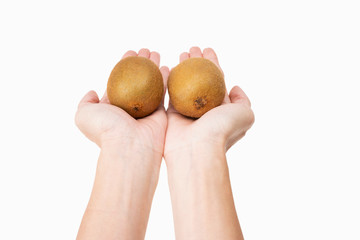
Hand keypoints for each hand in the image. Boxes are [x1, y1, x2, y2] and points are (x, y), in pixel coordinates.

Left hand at [75, 49, 168, 160]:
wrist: (129, 146)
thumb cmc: (106, 129)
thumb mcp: (83, 114)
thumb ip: (86, 102)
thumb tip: (92, 92)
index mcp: (113, 106)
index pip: (119, 80)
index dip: (124, 65)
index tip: (130, 52)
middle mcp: (129, 107)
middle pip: (136, 79)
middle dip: (140, 64)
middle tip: (144, 51)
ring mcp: (145, 110)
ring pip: (151, 84)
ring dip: (153, 68)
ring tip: (155, 53)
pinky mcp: (160, 114)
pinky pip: (163, 93)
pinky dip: (165, 80)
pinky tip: (166, 67)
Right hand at [164, 47, 251, 239]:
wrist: (197, 149)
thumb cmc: (222, 130)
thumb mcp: (245, 114)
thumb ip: (243, 100)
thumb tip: (234, 88)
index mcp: (220, 107)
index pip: (217, 80)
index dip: (213, 63)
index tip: (207, 50)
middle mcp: (204, 108)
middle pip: (200, 79)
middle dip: (197, 62)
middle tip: (192, 49)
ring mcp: (187, 111)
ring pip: (185, 84)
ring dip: (184, 67)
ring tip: (182, 53)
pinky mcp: (171, 115)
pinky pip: (170, 93)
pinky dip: (169, 80)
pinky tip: (168, 66)